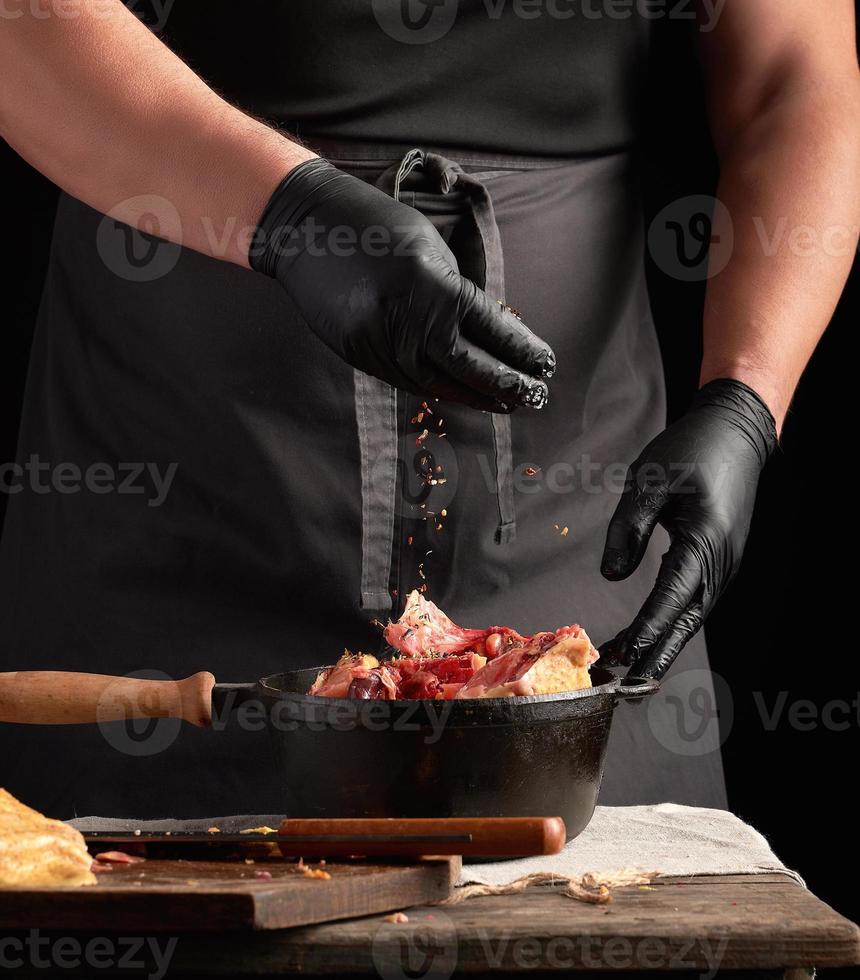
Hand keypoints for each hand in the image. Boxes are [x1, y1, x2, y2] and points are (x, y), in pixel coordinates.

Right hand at [249, 158, 554, 411]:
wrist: (304, 229)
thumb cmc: (375, 226)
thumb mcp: (429, 248)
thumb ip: (456, 292)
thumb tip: (488, 330)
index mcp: (431, 286)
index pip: (490, 329)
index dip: (521, 351)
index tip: (546, 365)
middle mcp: (405, 322)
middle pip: (468, 367)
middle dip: (506, 384)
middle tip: (535, 396)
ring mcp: (377, 344)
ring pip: (437, 383)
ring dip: (475, 395)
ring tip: (505, 402)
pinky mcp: (358, 355)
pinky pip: (406, 380)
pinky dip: (439, 388)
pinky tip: (461, 392)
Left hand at [599, 379, 777, 678]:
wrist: (736, 434)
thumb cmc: (690, 450)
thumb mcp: (649, 480)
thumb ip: (627, 528)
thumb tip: (611, 575)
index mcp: (704, 540)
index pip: (671, 597)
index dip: (646, 629)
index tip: (622, 656)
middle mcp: (721, 561)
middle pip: (686, 621)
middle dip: (654, 656)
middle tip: (622, 688)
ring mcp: (725, 564)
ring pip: (692, 616)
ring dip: (662, 645)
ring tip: (629, 673)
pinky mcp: (720, 561)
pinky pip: (695, 600)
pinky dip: (672, 623)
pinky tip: (650, 637)